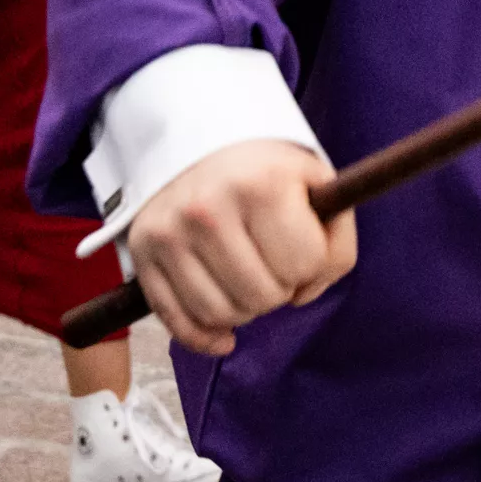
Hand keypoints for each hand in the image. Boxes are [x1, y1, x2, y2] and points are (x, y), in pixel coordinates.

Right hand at [126, 140, 354, 355]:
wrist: (201, 143)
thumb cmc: (268, 172)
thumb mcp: (318, 186)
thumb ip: (336, 244)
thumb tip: (303, 296)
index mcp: (261, 185)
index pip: (304, 264)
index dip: (313, 266)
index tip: (303, 247)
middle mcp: (209, 209)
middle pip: (263, 296)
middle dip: (280, 290)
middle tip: (273, 264)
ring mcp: (170, 233)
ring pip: (221, 314)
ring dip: (246, 310)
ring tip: (249, 280)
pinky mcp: (143, 253)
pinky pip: (177, 322)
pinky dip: (206, 338)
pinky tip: (225, 334)